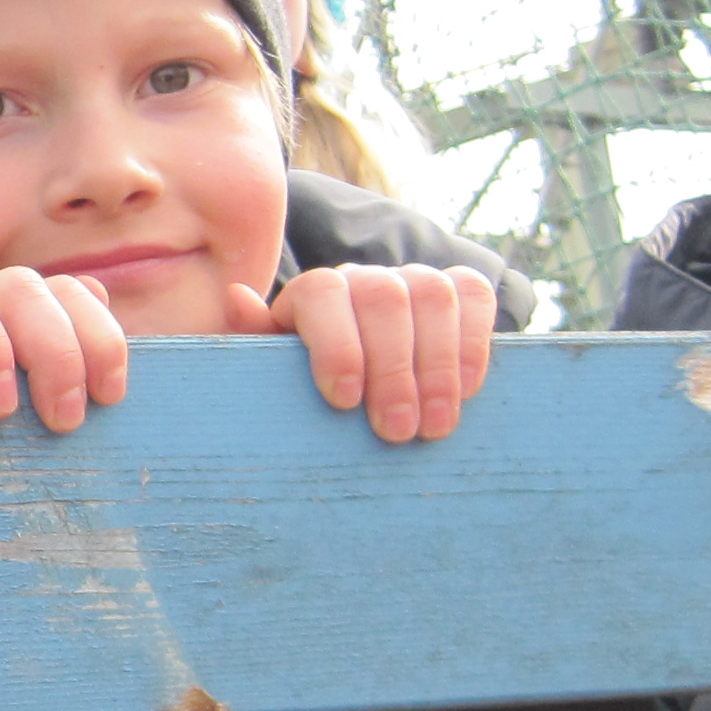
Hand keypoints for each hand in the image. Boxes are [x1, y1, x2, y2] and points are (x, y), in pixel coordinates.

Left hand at [235, 263, 493, 442]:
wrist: (357, 384)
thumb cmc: (307, 388)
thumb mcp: (272, 375)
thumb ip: (254, 340)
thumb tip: (236, 297)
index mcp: (313, 294)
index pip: (322, 292)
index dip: (335, 343)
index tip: (343, 402)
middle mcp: (364, 278)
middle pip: (383, 297)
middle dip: (392, 368)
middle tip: (395, 432)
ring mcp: (412, 280)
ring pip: (432, 295)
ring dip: (437, 365)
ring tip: (434, 427)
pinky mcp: (457, 291)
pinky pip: (474, 295)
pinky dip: (474, 341)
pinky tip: (466, 392)